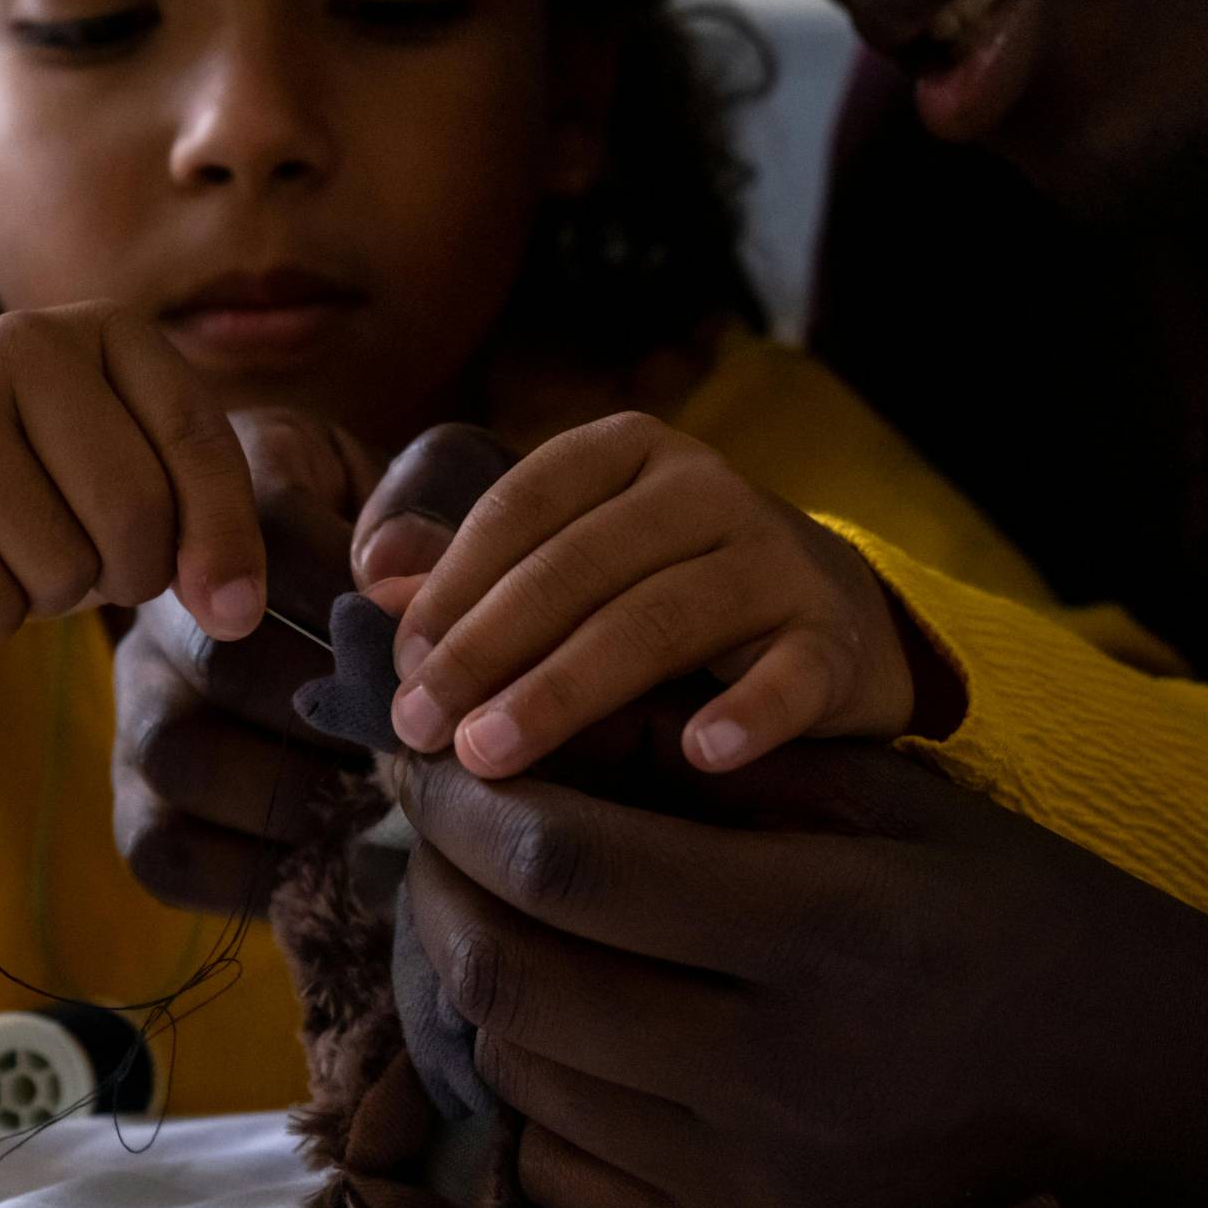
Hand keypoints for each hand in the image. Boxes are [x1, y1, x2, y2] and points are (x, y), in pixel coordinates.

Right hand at [0, 303, 264, 689]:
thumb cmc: (37, 500)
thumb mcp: (137, 488)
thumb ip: (206, 530)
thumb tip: (236, 611)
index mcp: (106, 329)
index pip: (197, 437)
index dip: (224, 537)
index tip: (233, 607)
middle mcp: (20, 342)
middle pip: (134, 509)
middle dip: (127, 573)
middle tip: (87, 560)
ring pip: (61, 568)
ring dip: (47, 597)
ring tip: (7, 553)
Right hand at [110, 419, 511, 911]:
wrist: (347, 620)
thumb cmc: (404, 547)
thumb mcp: (426, 485)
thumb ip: (427, 495)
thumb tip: (389, 566)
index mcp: (226, 495)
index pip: (274, 538)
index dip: (363, 597)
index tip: (426, 643)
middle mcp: (157, 599)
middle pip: (225, 657)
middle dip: (343, 709)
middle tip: (420, 738)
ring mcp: (136, 703)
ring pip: (180, 756)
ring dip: (299, 791)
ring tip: (382, 797)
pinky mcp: (136, 801)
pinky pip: (166, 852)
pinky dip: (257, 871)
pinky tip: (336, 852)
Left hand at [383, 411, 916, 777]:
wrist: (831, 621)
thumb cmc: (662, 592)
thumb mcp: (570, 564)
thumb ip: (476, 569)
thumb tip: (373, 578)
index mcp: (623, 453)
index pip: (519, 506)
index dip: (451, 587)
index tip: (399, 668)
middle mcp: (703, 487)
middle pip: (575, 566)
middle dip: (485, 649)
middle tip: (420, 729)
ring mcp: (775, 558)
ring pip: (658, 618)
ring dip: (566, 690)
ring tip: (494, 754)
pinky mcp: (833, 638)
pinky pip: (791, 674)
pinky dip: (750, 712)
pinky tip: (701, 754)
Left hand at [396, 716, 1207, 1207]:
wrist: (1107, 1068)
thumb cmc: (987, 904)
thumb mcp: (884, 795)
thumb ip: (724, 754)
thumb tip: (557, 721)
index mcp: (822, 931)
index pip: (570, 861)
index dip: (460, 800)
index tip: (419, 752)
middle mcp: (779, 1070)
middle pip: (514, 975)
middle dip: (431, 881)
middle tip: (425, 822)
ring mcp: (753, 1176)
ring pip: (519, 1068)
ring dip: (473, 969)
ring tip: (485, 901)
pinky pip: (557, 1161)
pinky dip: (527, 1077)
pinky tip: (556, 1009)